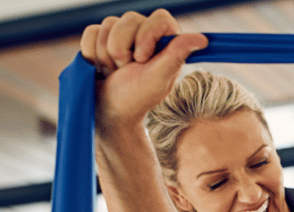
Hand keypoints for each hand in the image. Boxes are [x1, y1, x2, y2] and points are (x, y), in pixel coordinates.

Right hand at [80, 9, 207, 129]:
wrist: (107, 111)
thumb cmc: (136, 98)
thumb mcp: (158, 78)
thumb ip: (176, 55)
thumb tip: (202, 39)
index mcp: (165, 42)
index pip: (159, 18)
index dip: (147, 35)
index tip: (141, 59)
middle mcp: (144, 34)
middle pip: (129, 19)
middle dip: (123, 49)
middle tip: (127, 70)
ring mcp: (121, 35)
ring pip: (108, 24)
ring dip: (106, 55)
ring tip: (114, 72)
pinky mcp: (99, 38)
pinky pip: (91, 32)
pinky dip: (92, 54)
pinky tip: (99, 69)